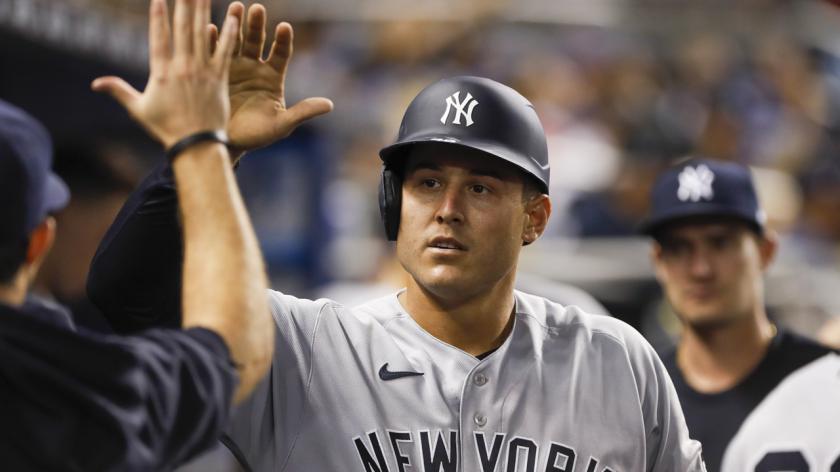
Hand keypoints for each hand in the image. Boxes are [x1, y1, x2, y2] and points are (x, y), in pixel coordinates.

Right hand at [92, 0, 238, 148]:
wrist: (196, 145)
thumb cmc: (166, 129)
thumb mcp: (139, 109)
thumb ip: (119, 91)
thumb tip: (95, 83)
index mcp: (161, 73)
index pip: (158, 37)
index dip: (158, 15)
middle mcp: (182, 68)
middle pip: (182, 28)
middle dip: (183, 3)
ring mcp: (202, 72)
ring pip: (203, 34)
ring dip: (203, 10)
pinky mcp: (219, 79)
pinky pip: (224, 52)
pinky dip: (229, 34)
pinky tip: (233, 17)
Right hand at [209, 3, 332, 159]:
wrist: (228, 143)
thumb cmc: (258, 135)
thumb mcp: (282, 125)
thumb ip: (303, 112)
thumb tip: (329, 105)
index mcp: (273, 77)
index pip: (281, 53)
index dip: (282, 40)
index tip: (284, 26)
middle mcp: (254, 67)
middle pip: (257, 41)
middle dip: (256, 25)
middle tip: (256, 8)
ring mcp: (234, 67)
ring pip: (235, 40)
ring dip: (234, 24)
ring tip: (236, 7)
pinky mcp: (215, 71)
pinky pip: (214, 52)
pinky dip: (213, 40)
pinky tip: (211, 29)